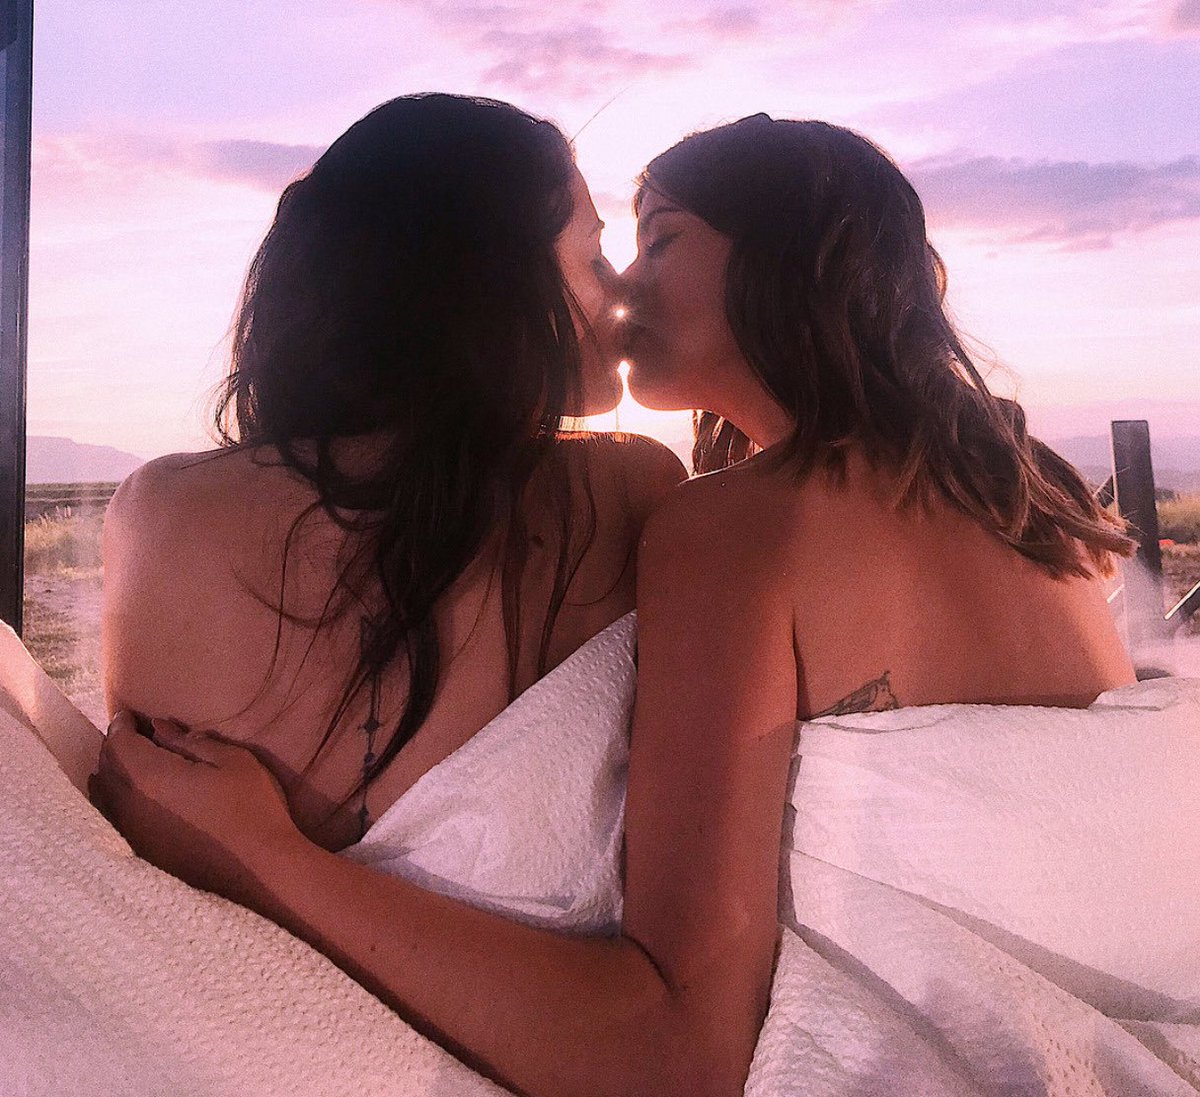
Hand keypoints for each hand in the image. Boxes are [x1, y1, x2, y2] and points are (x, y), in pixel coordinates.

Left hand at [92, 711, 303, 907]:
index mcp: (149, 777)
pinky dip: (120, 797)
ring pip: (106, 794)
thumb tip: (159, 727)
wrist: (260, 867)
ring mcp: (134, 832)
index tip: (130, 714)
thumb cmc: (252, 807)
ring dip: (115, 773)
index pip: (118, 742)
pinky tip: (141, 794)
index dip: (121, 724)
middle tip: (134, 733)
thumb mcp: (231, 760)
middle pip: (107, 767)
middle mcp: (130, 805)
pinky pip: (116, 816)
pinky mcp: (143, 851)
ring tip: (135, 762)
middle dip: (116, 746)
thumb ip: (190, 741)